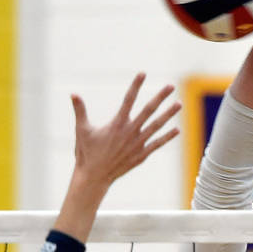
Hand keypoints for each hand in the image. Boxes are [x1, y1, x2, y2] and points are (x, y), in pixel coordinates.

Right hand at [52, 74, 179, 241]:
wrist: (94, 178)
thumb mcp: (81, 130)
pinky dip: (167, 137)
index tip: (143, 73)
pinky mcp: (140, 155)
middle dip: (160, 97)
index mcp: (116, 124)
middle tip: (170, 86)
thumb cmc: (86, 153)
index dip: (136, 86)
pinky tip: (177, 130)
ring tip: (179, 104)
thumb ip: (80, 111)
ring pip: (156, 126)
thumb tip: (73, 94)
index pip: (128, 100)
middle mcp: (129, 132)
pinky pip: (157, 144)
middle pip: (148, 111)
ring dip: (168, 115)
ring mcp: (137, 144)